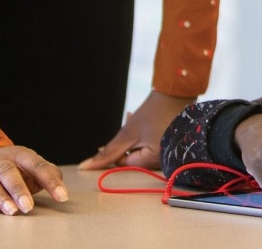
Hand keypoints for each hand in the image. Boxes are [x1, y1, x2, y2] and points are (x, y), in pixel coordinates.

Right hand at [0, 145, 67, 214]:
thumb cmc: (12, 167)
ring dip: (1, 197)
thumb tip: (60, 186)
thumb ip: (46, 173)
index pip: (37, 165)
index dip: (51, 181)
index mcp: (20, 155)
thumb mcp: (30, 165)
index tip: (62, 196)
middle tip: (28, 207)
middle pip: (8, 172)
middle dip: (19, 190)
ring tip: (12, 210)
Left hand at [78, 90, 194, 169]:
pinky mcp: (171, 147)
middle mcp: (164, 163)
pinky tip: (145, 124)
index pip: (125, 165)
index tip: (124, 134)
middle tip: (131, 123)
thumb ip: (107, 153)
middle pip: (134, 160)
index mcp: (155, 162)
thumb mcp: (128, 132)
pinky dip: (145, 139)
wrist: (177, 92)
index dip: (119, 149)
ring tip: (137, 121)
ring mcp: (169, 155)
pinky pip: (152, 148)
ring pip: (141, 153)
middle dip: (128, 144)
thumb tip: (84, 167)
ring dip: (136, 140)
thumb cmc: (153, 111)